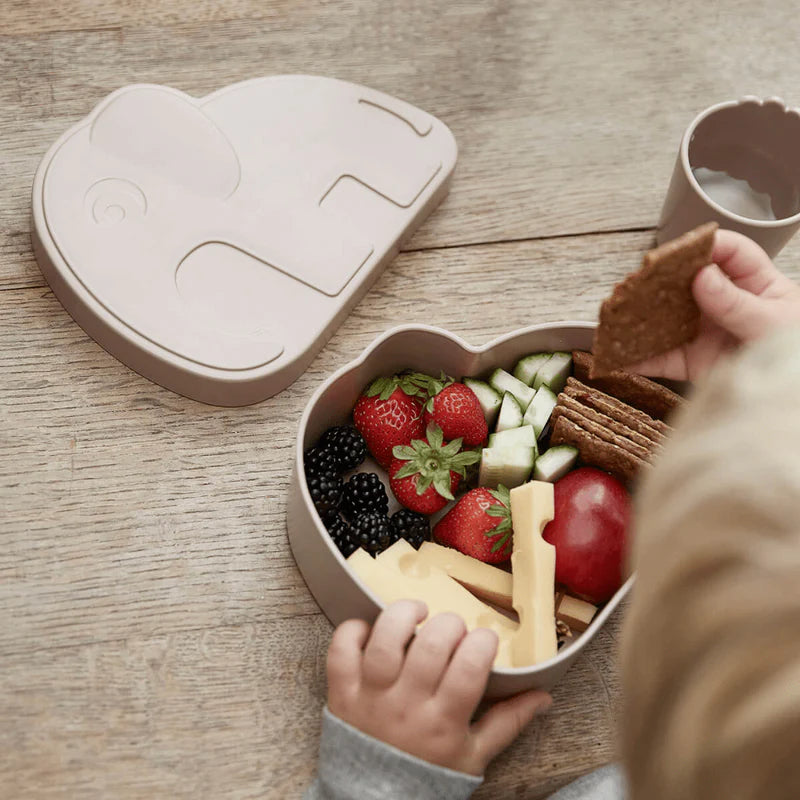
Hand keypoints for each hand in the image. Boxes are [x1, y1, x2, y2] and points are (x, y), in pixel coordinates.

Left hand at [326, 600, 551, 775]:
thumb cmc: (428, 777)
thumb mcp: (474, 756)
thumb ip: (508, 722)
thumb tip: (543, 695)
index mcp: (444, 722)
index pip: (469, 668)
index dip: (482, 643)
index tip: (485, 640)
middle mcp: (406, 706)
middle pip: (430, 647)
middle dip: (449, 625)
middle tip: (454, 629)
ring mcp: (371, 697)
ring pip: (384, 642)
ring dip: (403, 615)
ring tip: (417, 612)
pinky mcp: (342, 693)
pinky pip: (340, 652)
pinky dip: (352, 631)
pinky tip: (371, 629)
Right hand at [635, 229, 799, 380]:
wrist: (787, 396)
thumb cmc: (794, 352)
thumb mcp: (773, 323)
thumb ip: (737, 303)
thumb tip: (703, 276)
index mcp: (755, 284)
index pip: (729, 252)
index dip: (704, 246)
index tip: (680, 251)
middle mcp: (723, 304)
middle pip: (685, 283)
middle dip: (658, 281)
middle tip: (638, 282)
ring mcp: (704, 333)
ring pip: (666, 319)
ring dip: (640, 318)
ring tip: (617, 316)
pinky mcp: (691, 362)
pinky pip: (659, 359)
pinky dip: (637, 359)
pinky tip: (621, 355)